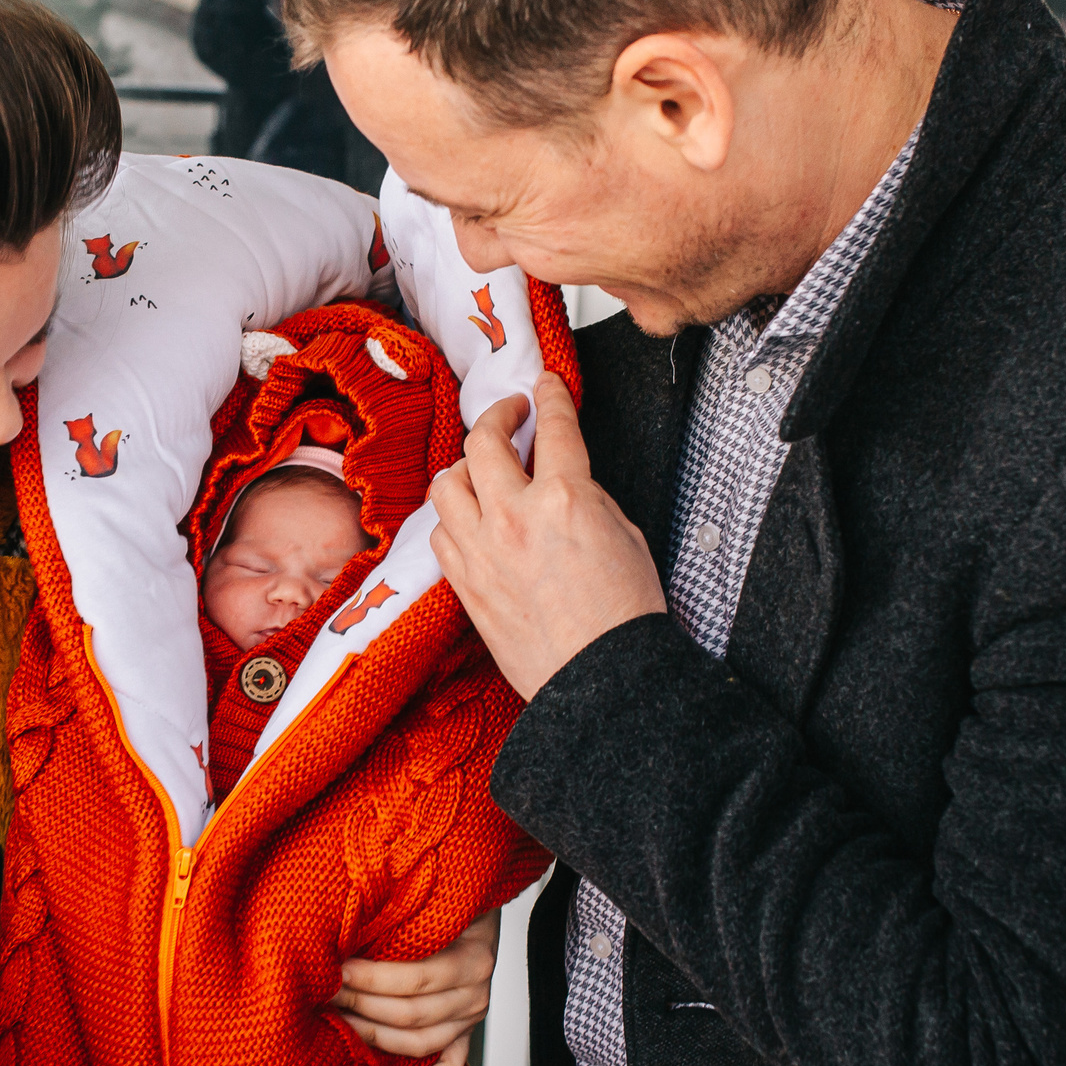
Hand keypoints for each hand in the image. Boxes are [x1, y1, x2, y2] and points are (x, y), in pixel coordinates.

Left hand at [330, 907, 500, 1065]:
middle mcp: (476, 994)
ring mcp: (471, 1018)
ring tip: (338, 1021)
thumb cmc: (449, 899)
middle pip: (411, 1013)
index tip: (337, 969)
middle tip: (325, 991)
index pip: (415, 979)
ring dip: (374, 1036)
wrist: (478, 903)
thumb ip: (404, 915)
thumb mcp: (434, 899)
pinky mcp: (465, 1034)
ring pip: (420, 1042)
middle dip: (360, 1003)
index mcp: (473, 959)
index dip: (371, 979)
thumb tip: (351, 924)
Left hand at [429, 373, 667, 699]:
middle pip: (482, 441)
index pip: (553, 426)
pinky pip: (440, 533)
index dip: (549, 395)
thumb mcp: (625, 536)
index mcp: (565, 500)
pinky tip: (470, 520)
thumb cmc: (622, 619)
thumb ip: (586, 497)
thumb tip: (562, 480)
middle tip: (510, 414)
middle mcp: (514, 519)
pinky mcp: (465, 585)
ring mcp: (482, 552)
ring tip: (482, 469)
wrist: (600, 680)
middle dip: (497, 415)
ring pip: (447, 484)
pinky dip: (453, 518)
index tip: (544, 384)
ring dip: (465, 468)